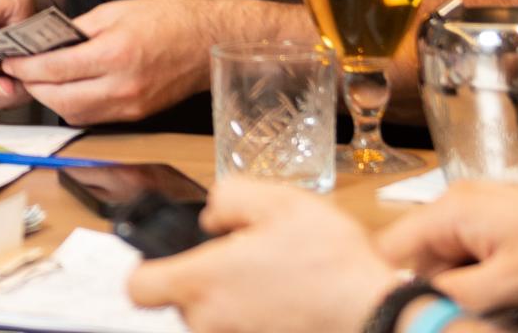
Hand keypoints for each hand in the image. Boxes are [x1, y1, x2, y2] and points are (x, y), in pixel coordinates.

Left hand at [0, 0, 210, 124]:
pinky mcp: (137, 115)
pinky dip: (75, 106)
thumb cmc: (168, 19)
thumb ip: (78, 30)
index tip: (10, 61)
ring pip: (75, 114)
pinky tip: (68, 90)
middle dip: (33, 87)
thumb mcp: (116, 11)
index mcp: (114, 54)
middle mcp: (122, 87)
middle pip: (60, 99)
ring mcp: (131, 106)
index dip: (26, 67)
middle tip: (19, 73)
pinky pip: (95, 117)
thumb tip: (48, 42)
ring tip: (39, 81)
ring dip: (51, 100)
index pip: (55, 69)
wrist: (209, 41)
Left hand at [128, 179, 400, 332]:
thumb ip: (228, 199)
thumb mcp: (278, 201)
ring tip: (278, 283)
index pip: (137, 289)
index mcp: (201, 282)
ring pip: (216, 321)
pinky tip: (291, 305)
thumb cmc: (330, 263)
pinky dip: (262, 320)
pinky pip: (247, 331)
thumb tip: (211, 218)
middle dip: (206, 282)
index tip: (174, 258)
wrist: (379, 318)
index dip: (148, 270)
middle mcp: (210, 323)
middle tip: (249, 263)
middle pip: (182, 304)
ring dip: (237, 304)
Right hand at [379, 180, 517, 310]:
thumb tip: (421, 308)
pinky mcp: (493, 217)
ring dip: (462, 285)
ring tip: (497, 303)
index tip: (401, 312)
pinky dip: (479, 275)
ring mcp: (474, 208)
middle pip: (421, 255)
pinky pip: (468, 252)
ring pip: (446, 257)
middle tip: (469, 313)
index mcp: (448, 210)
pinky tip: (505, 291)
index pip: (391, 245)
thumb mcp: (510, 283)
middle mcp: (453, 202)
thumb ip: (458, 295)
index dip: (388, 280)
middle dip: (438, 289)